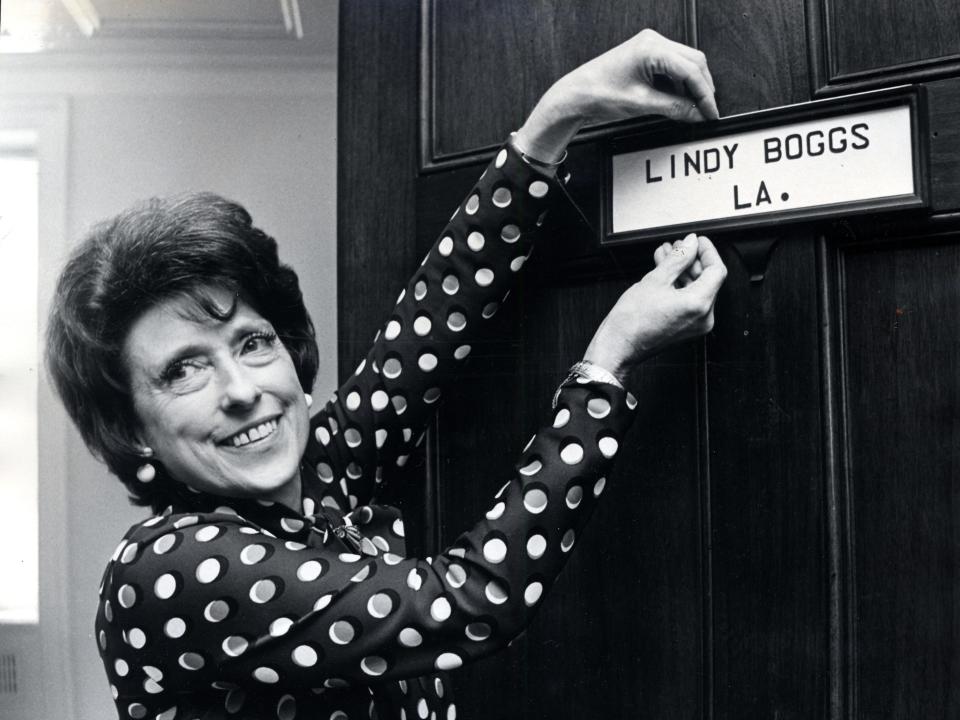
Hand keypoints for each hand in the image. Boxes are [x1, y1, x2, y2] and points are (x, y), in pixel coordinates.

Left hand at [515, 29, 718, 161]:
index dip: (705, 94)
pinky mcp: (646, 56)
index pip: (691, 70)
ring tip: (693, 109)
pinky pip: (672, 68)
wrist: (576, 95)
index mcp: (651, 48)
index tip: (710, 112)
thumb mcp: (641, 104)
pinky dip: (679, 85)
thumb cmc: (598, 93)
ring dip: (692, 87)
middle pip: (693, 62)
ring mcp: (649, 47)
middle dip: (702, 88)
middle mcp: (652, 42)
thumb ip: (674, 108)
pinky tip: (679, 100)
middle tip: (706, 112)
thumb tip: (696, 114)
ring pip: (686, 64)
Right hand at [582, 234, 726, 382]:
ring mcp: (696, 324)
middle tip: (678, 247)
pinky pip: (689, 300)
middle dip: (691, 260)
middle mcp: (703, 317)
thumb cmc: (631, 321)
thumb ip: (678, 258)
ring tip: (667, 256)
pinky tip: (665, 273)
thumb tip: (691, 244)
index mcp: (699, 304)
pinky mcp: (687, 327)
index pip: (716, 270)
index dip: (707, 252)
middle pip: (707, 280)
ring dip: (683, 271)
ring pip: (696, 288)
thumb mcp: (655, 280)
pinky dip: (680, 285)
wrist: (619, 346)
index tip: (697, 242)